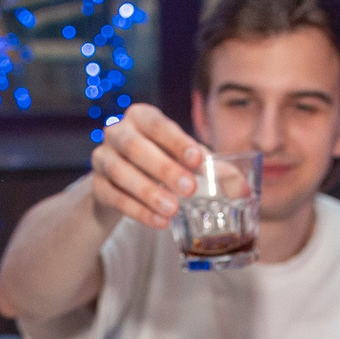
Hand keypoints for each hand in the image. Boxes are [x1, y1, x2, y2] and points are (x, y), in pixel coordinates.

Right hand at [88, 103, 204, 231]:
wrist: (122, 183)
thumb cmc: (162, 162)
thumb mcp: (186, 160)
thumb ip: (214, 170)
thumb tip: (242, 189)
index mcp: (141, 117)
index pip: (158, 125)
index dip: (178, 142)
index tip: (198, 161)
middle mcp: (117, 132)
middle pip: (135, 147)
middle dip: (164, 168)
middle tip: (189, 189)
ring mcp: (102, 158)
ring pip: (120, 172)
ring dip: (148, 192)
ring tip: (173, 210)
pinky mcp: (96, 186)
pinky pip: (113, 197)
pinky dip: (137, 211)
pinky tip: (158, 222)